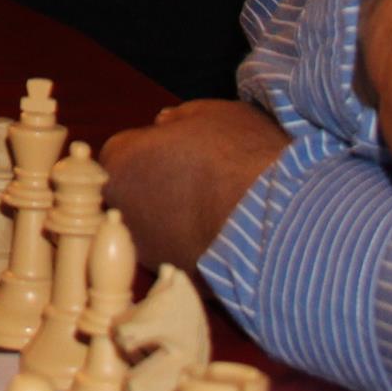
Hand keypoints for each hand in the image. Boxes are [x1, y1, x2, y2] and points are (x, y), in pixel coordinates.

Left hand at [97, 100, 291, 276]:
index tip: (178, 151)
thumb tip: (165, 122)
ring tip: (214, 208)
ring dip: (172, 218)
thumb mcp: (213, 115)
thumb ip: (179, 117)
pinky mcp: (171, 275)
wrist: (272, 219)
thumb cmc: (238, 157)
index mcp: (120, 160)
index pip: (124, 153)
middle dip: (154, 185)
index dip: (152, 150)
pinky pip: (178, 253)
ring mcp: (143, 247)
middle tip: (195, 180)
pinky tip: (222, 234)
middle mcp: (120, 207)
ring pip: (152, 226)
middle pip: (131, 191)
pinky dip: (193, 245)